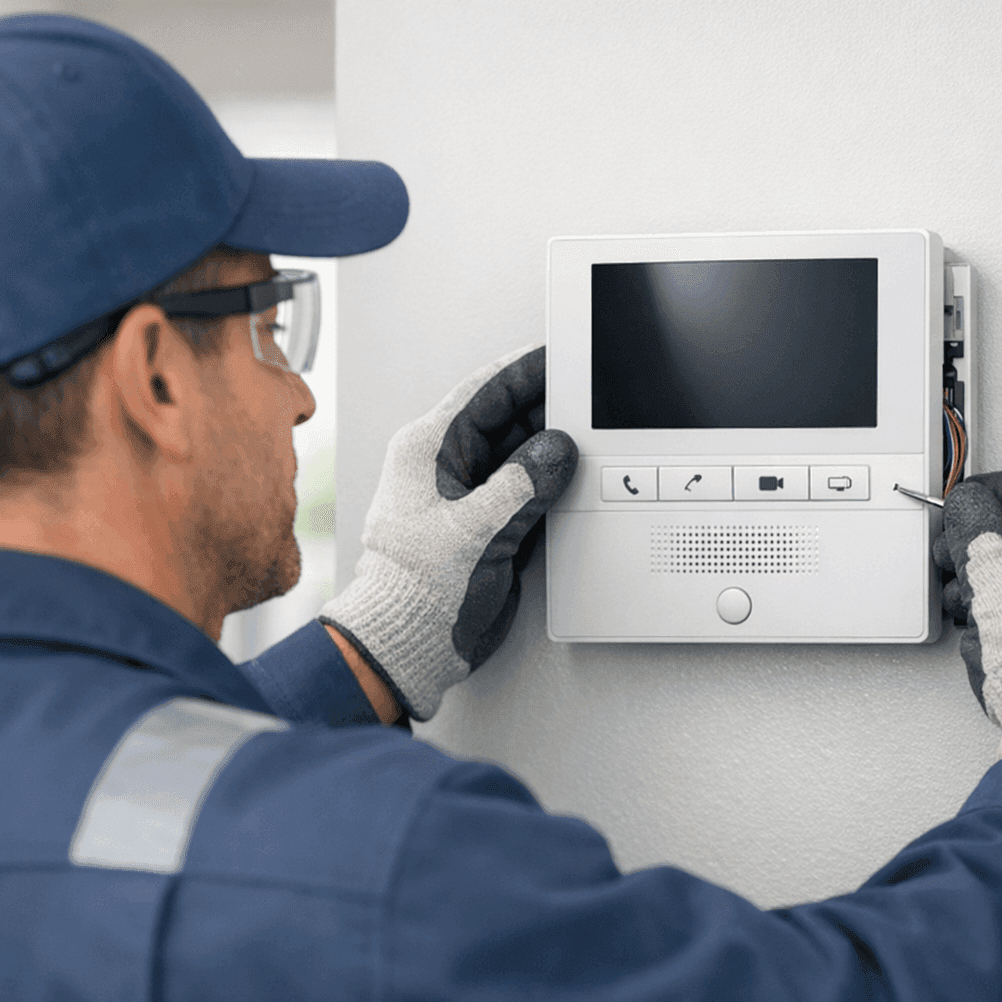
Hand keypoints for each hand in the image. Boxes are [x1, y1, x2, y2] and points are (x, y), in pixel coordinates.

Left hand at [320, 345, 576, 720]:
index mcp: (428, 449)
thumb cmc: (416, 589)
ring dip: (555, 450)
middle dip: (549, 410)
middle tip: (590, 401)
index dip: (526, 370)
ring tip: (590, 439)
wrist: (410, 644)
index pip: (486, 391)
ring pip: (522, 455)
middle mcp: (446, 466)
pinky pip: (528, 489)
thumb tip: (557, 450)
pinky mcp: (487, 524)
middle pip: (508, 420)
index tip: (560, 357)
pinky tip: (575, 480)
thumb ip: (524, 484)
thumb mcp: (477, 528)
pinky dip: (552, 484)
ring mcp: (468, 495)